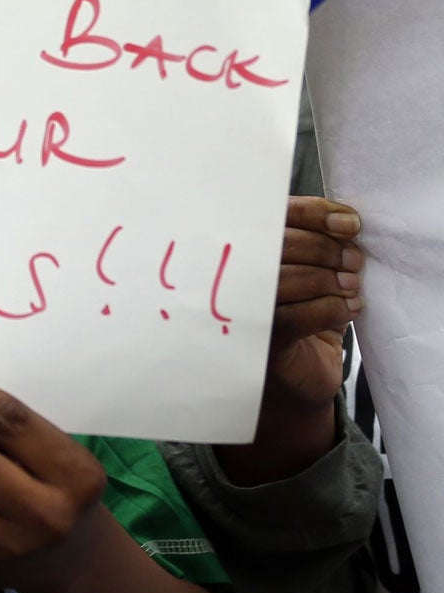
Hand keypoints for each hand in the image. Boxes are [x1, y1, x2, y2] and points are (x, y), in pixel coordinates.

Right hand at [219, 197, 362, 481]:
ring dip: (330, 281)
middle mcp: (237, 271)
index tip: (350, 224)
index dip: (315, 213)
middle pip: (280, 243)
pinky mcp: (258, 339)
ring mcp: (244, 305)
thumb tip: (346, 221)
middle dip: (326, 249)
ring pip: (286, 278)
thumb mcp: (314, 274)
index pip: (277, 213)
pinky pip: (294, 316)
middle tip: (354, 262)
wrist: (299, 379)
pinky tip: (351, 309)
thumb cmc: (306, 318)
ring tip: (353, 287)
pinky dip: (331, 310)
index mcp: (251, 246)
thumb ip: (320, 244)